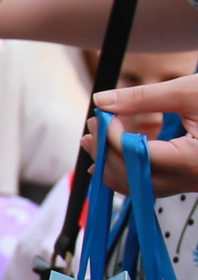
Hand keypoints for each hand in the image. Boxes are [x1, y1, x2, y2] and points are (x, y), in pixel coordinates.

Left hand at [90, 76, 197, 195]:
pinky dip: (130, 171)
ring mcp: (192, 185)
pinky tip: (117, 154)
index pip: (138, 155)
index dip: (113, 137)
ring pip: (139, 187)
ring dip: (113, 164)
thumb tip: (102, 100)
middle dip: (107, 152)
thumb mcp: (191, 93)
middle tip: (91, 127)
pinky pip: (151, 186)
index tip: (99, 116)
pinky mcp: (190, 182)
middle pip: (133, 176)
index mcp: (194, 160)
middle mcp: (193, 180)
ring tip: (97, 140)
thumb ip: (144, 98)